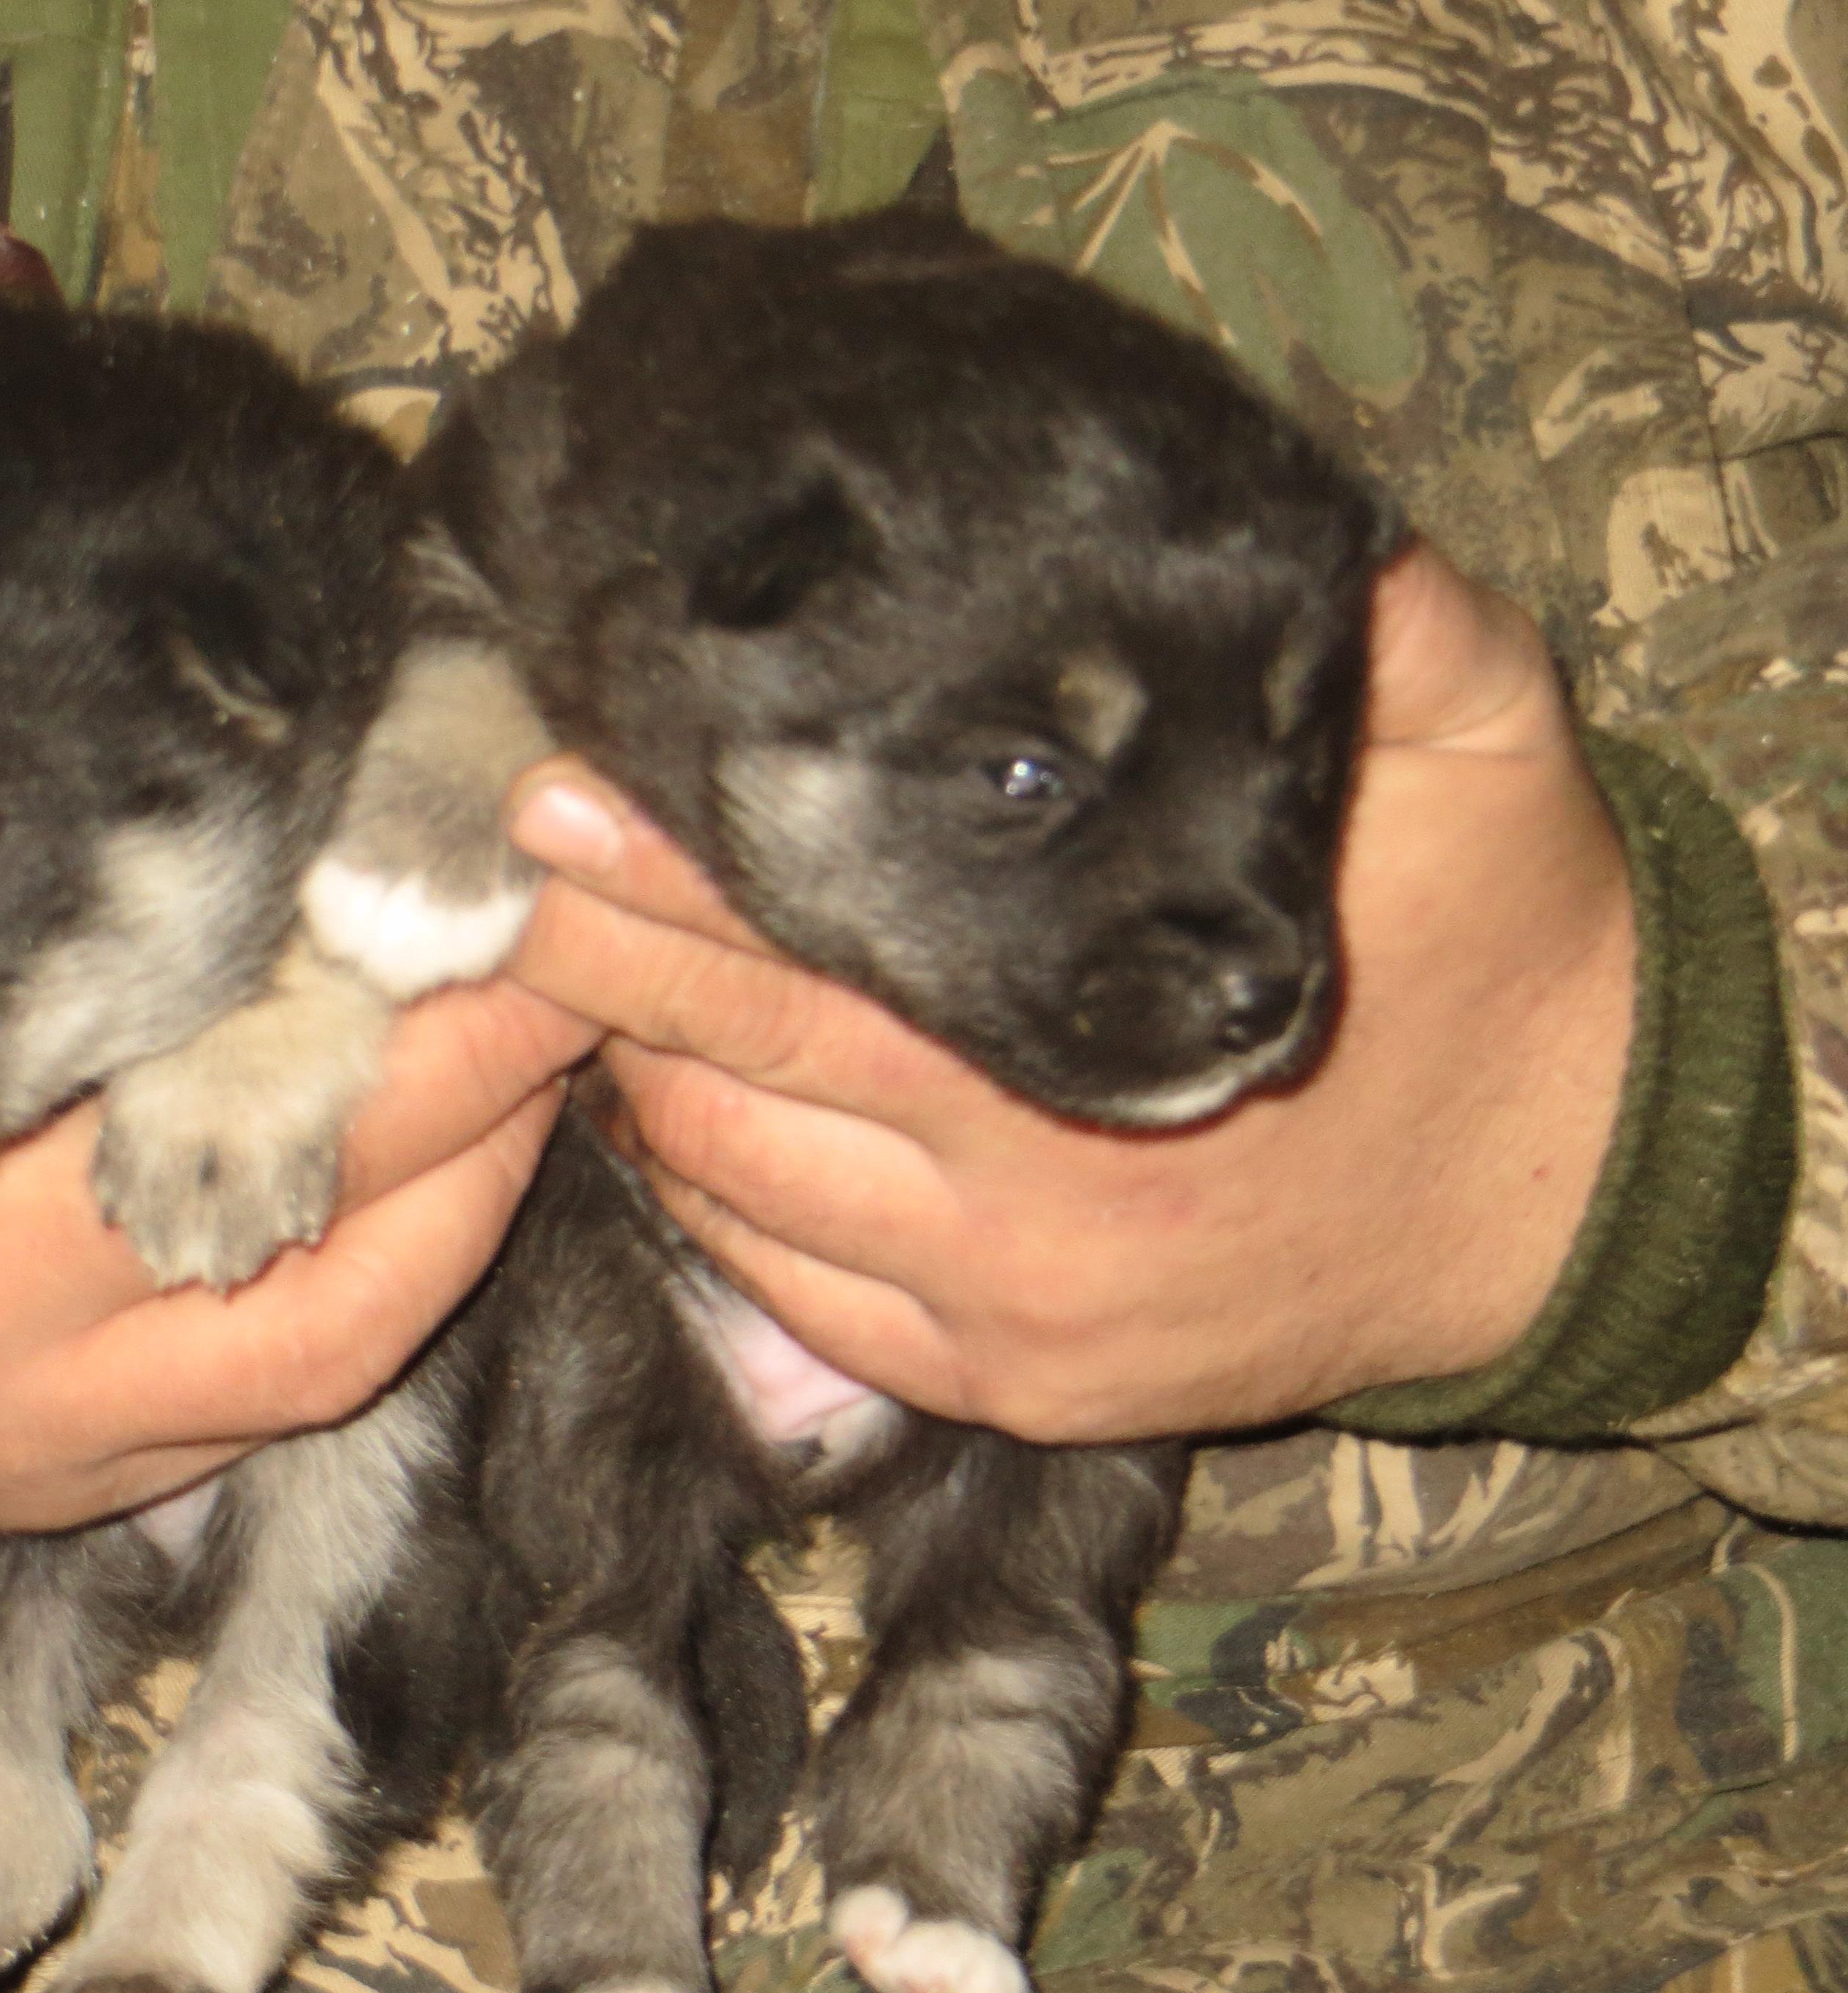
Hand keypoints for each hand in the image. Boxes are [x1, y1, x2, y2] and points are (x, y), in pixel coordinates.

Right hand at [0, 733, 589, 1532]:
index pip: (184, 1106)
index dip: (351, 984)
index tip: (460, 854)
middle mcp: (2, 1380)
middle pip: (325, 1227)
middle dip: (470, 1065)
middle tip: (579, 906)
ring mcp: (53, 1451)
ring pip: (347, 1334)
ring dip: (475, 1171)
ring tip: (552, 1006)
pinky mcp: (67, 1477)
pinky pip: (294, 1399)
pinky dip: (406, 1270)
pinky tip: (460, 1144)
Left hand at [502, 544, 1634, 1442]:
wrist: (1568, 1197)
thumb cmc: (1500, 952)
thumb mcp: (1484, 747)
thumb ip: (1374, 631)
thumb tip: (1266, 517)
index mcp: (1104, 1049)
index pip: (810, 957)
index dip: (660, 881)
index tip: (548, 795)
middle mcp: (1029, 1205)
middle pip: (729, 1073)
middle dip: (595, 968)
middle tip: (508, 862)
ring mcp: (1007, 1317)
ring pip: (728, 1191)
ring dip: (639, 1079)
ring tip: (591, 965)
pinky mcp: (1008, 1390)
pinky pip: (786, 1298)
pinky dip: (710, 1199)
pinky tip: (684, 1102)